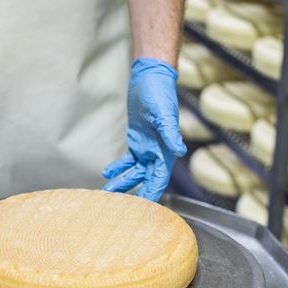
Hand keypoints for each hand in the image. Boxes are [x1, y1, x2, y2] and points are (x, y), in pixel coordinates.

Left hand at [103, 58, 186, 201]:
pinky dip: (119, 168)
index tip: (141, 208)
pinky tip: (107, 173)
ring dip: (123, 182)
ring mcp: (147, 147)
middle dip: (135, 194)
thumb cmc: (159, 94)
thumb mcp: (163, 115)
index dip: (151, 194)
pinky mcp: (137, 140)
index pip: (159, 179)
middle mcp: (158, 152)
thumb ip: (170, 134)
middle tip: (119, 207)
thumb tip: (180, 151)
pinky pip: (128, 160)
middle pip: (147, 180)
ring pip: (136, 172)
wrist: (150, 78)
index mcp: (166, 150)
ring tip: (108, 192)